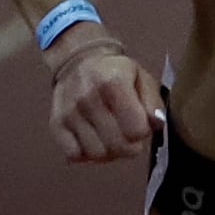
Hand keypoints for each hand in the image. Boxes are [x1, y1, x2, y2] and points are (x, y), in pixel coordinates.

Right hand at [46, 33, 162, 164]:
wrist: (79, 60)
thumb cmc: (116, 72)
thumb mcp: (142, 78)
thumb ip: (153, 102)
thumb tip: (157, 125)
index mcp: (113, 83)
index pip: (136, 130)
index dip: (143, 131)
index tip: (139, 124)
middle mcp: (88, 97)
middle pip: (118, 146)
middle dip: (129, 146)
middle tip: (127, 134)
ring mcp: (69, 112)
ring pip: (97, 154)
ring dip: (108, 152)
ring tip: (110, 137)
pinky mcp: (56, 124)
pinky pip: (73, 155)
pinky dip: (85, 153)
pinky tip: (92, 140)